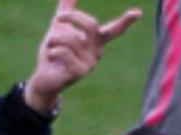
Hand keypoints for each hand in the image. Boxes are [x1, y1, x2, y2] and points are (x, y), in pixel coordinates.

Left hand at [24, 0, 142, 113]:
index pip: (114, 30)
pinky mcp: (79, 73)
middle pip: (92, 25)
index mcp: (96, 41)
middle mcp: (97, 52)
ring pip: (70, 38)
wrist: (43, 78)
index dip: (125, 21)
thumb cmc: (53, 52)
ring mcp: (90, 64)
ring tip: (51, 48)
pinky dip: (52, 51)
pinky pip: (63, 52)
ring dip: (54, 39)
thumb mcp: (59, 28)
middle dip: (72, 17)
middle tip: (59, 17)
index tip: (137, 13)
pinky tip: (51, 59)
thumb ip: (66, 9)